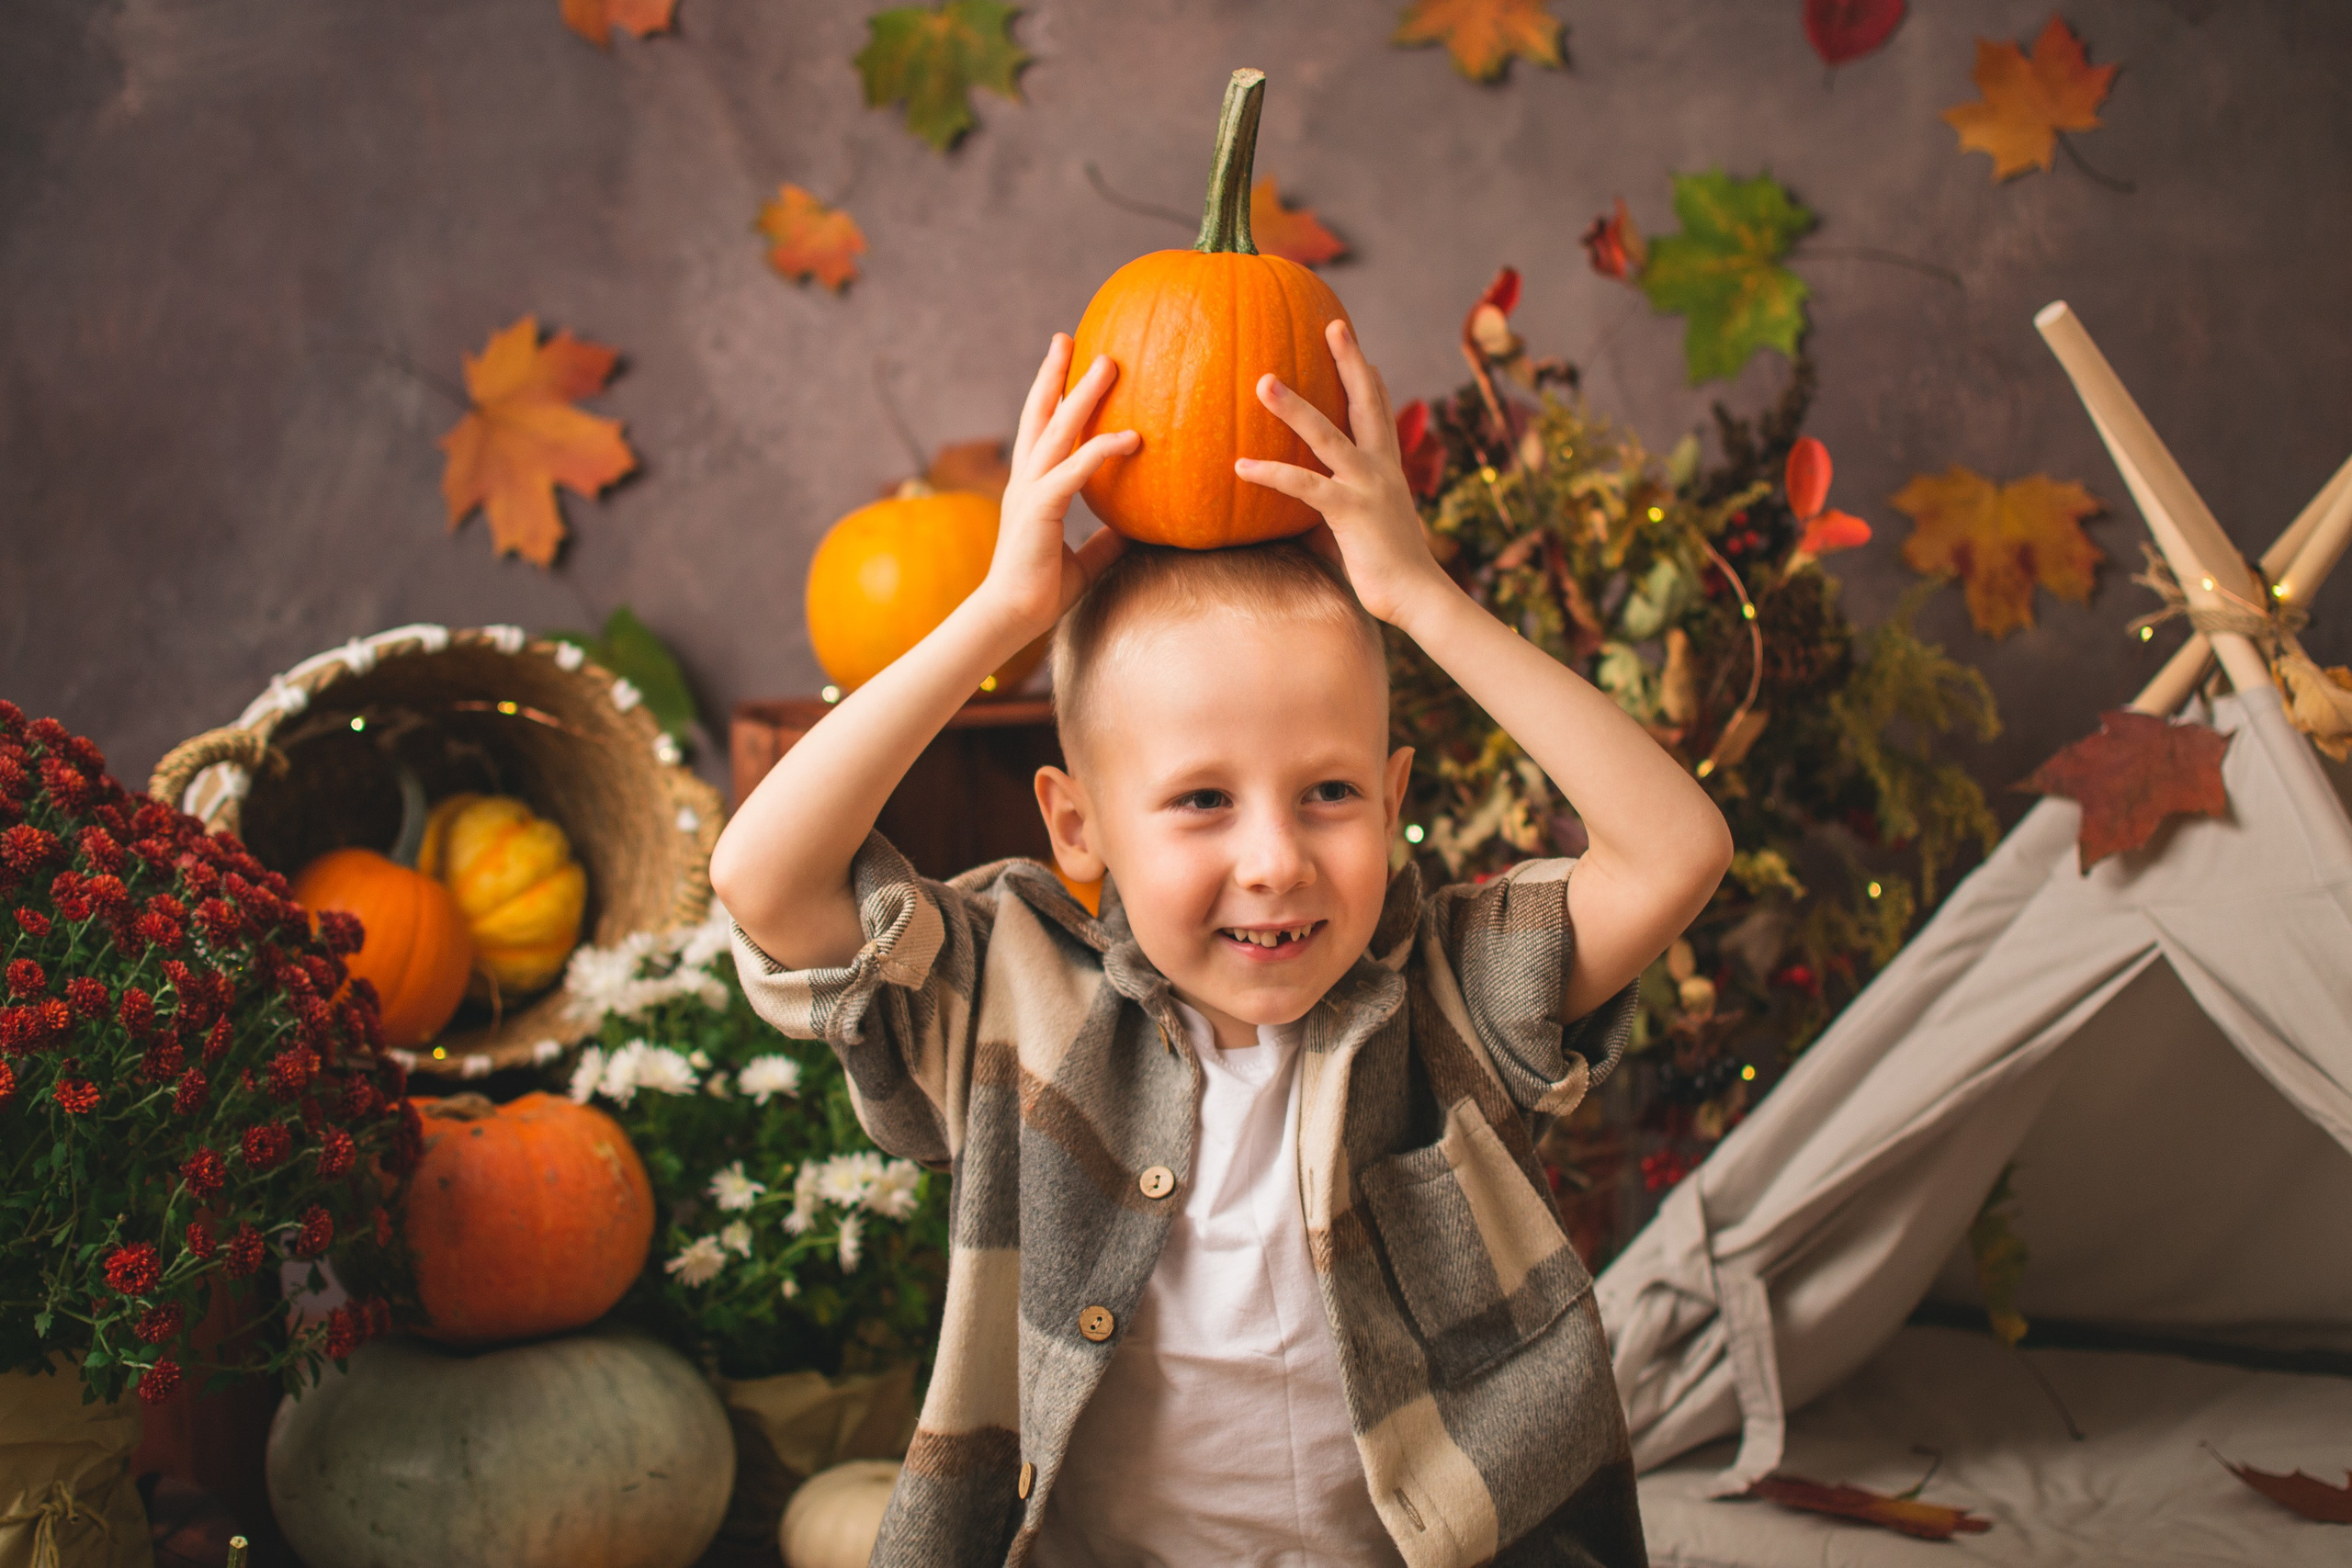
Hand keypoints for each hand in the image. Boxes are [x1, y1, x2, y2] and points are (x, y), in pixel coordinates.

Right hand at [980, 335, 1139, 639]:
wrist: (1011, 617)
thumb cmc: (1042, 591)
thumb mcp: (1085, 559)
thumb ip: (1107, 539)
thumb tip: (1138, 529)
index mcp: (1032, 487)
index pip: (1040, 429)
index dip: (1050, 394)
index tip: (1063, 360)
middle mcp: (1026, 480)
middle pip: (1040, 414)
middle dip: (1055, 374)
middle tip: (1070, 337)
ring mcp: (1029, 490)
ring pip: (1056, 430)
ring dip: (1081, 394)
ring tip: (1107, 362)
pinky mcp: (1040, 509)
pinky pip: (1074, 471)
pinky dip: (1101, 451)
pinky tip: (1131, 437)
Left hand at [1236, 319, 1454, 627]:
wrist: (1418, 595)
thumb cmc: (1390, 570)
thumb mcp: (1366, 530)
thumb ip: (1338, 513)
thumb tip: (1307, 516)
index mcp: (1389, 469)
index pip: (1381, 413)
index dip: (1373, 380)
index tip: (1362, 350)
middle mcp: (1382, 467)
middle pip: (1366, 401)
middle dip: (1350, 361)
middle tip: (1335, 324)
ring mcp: (1368, 485)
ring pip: (1327, 434)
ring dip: (1294, 407)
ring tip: (1263, 381)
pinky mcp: (1351, 510)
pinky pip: (1305, 486)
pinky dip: (1272, 474)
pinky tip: (1241, 466)